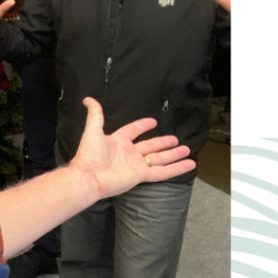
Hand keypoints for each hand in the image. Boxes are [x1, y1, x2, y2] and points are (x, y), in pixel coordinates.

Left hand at [68, 97, 194, 199]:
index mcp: (118, 141)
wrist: (89, 178)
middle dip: (163, 142)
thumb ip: (95, 115)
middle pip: (150, 146)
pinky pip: (162, 172)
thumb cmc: (90, 155)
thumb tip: (88, 99)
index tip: (153, 121)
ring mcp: (137, 165)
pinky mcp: (142, 176)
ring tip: (186, 150)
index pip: (133, 131)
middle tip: (175, 139)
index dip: (142, 126)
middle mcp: (129, 153)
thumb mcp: (93, 130)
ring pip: (159, 159)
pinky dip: (176, 169)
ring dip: (173, 155)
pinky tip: (189, 164)